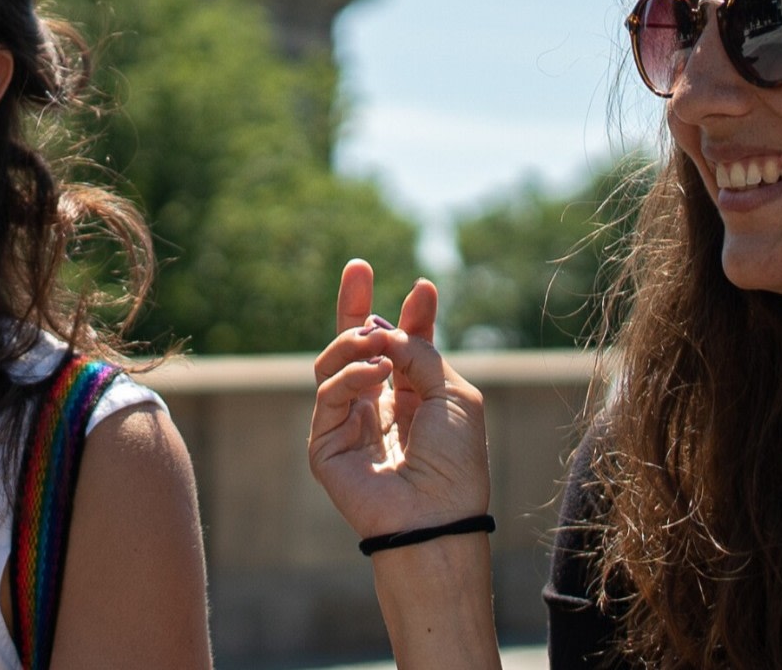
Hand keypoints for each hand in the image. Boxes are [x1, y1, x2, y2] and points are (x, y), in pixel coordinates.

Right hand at [306, 260, 489, 540]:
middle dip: (357, 305)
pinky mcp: (326, 443)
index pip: (404, 348)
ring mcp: (350, 424)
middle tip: (358, 266)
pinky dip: (349, 375)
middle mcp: (380, 407)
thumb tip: (384, 329)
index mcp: (416, 399)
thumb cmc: (456, 460)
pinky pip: (328, 393)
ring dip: (354, 341)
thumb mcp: (453, 392)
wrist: (436, 515)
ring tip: (376, 340)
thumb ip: (418, 352)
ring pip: (335, 363)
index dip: (411, 317)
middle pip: (357, 346)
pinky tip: (375, 371)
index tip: (424, 287)